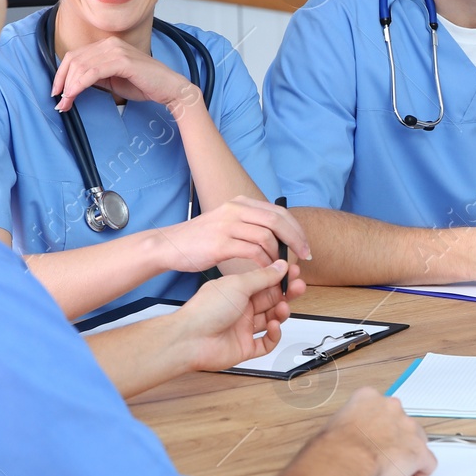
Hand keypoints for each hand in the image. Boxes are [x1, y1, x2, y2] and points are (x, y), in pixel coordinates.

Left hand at [51, 35, 199, 114]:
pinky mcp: (122, 61)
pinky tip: (74, 95)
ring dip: (69, 86)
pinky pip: (92, 72)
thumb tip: (74, 84)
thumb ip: (96, 77)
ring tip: (66, 102)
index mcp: (108, 45)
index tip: (58, 91)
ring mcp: (116, 50)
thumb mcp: (114, 80)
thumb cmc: (145, 85)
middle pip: (74, 59)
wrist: (169, 89)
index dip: (62, 73)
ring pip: (81, 66)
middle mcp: (110, 44)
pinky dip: (79, 85)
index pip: (75, 55)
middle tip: (59, 101)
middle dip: (62, 81)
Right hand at [158, 197, 310, 274]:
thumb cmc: (201, 239)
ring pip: (267, 237)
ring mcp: (227, 225)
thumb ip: (251, 224)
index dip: (296, 229)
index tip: (305, 246)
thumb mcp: (228, 222)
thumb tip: (278, 235)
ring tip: (282, 270)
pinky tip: (267, 272)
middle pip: (277, 221)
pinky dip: (265, 264)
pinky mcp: (220, 243)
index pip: (279, 212)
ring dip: (279, 256)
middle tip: (304, 257)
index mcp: (241, 203)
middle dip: (296, 240)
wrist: (171, 245)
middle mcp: (235, 210)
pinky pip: (252, 252)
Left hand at [170, 260, 304, 372]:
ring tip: (282, 308)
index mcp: (238, 291)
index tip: (293, 272)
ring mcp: (243, 328)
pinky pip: (266, 343)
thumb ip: (263, 277)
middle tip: (297, 288)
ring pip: (271, 320)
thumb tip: (280, 266)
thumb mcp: (238, 285)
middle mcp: (241, 309)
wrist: (189, 339)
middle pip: (271, 300)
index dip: (281, 278)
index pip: (265, 283)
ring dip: (281, 313)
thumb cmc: (206, 310)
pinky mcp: (245, 347)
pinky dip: (274, 335)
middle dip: (286, 294)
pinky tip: (274, 327)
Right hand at [326, 388, 436, 475]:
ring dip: (407, 456)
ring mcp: (408, 427)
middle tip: (380, 458)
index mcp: (369, 398)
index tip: (372, 441)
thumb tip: (347, 438)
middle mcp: (392, 407)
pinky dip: (418, 473)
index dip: (378, 429)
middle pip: (402, 424)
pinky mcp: (418, 450)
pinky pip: (428, 463)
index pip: (382, 409)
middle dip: (395, 441)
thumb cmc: (334, 447)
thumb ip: (350, 425)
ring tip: (390, 471)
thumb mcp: (335, 424)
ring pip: (418, 441)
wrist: (344, 459)